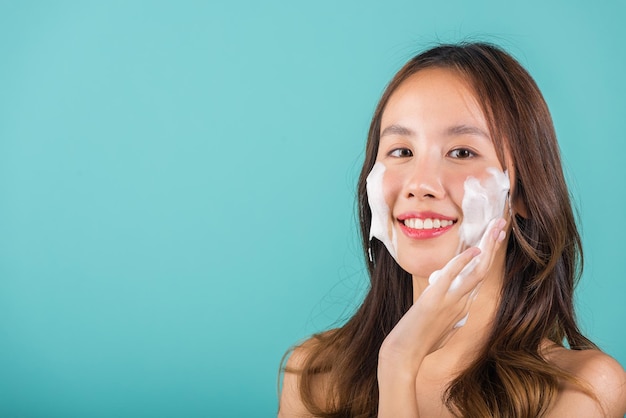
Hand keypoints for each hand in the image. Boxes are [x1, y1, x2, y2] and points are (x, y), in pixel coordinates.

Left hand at [378, 218, 506, 373]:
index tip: (494, 237)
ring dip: (488, 247)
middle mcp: (462, 304)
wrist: (405, 354)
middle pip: (484, 270)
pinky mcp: (435, 299)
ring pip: (476, 272)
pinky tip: (474, 249)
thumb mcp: (440, 326)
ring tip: (496, 227)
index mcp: (463, 307)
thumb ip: (450, 315)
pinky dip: (462, 262)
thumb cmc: (419, 341)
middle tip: (502, 223)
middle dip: (494, 245)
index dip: (488, 255)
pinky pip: (451, 276)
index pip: (479, 276)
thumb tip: (455, 307)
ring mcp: (450, 302)